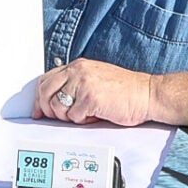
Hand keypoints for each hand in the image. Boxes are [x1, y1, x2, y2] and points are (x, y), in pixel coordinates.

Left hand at [35, 59, 159, 126]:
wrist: (147, 94)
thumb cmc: (125, 91)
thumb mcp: (95, 79)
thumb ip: (75, 84)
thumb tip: (54, 101)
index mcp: (78, 66)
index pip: (47, 79)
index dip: (40, 98)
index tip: (39, 111)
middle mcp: (78, 71)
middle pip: (45, 91)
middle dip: (47, 109)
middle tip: (57, 118)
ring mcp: (83, 84)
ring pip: (58, 107)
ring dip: (69, 117)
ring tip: (86, 114)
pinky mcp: (90, 98)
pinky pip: (74, 117)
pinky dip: (83, 121)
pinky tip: (96, 116)